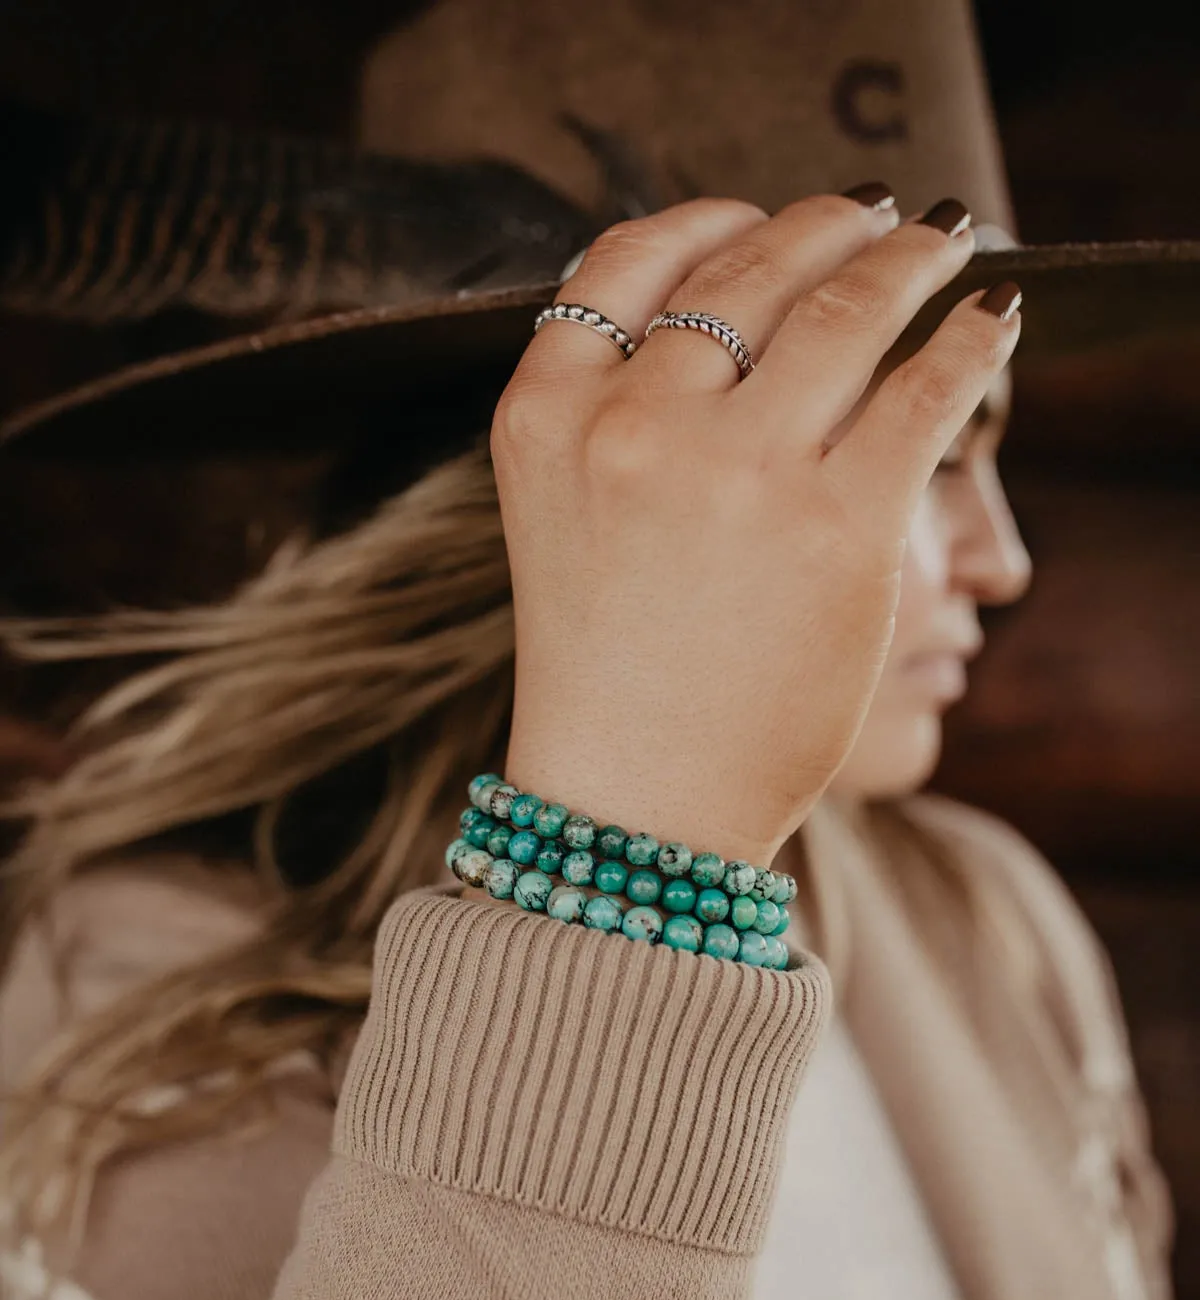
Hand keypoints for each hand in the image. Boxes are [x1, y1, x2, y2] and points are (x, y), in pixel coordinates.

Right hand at [492, 193, 1018, 866]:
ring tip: (935, 244)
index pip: (625, 261)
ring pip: (844, 308)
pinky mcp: (842, 527)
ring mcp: (741, 474)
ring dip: (905, 258)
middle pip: (746, 270)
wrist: (637, 804)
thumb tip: (735, 311)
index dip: (703, 222)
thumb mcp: (560, 517)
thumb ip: (613, 413)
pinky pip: (925, 390)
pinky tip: (987, 326)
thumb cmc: (608, 670)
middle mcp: (636, 428)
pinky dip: (967, 342)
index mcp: (547, 419)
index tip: (752, 222)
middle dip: (821, 229)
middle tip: (867, 221)